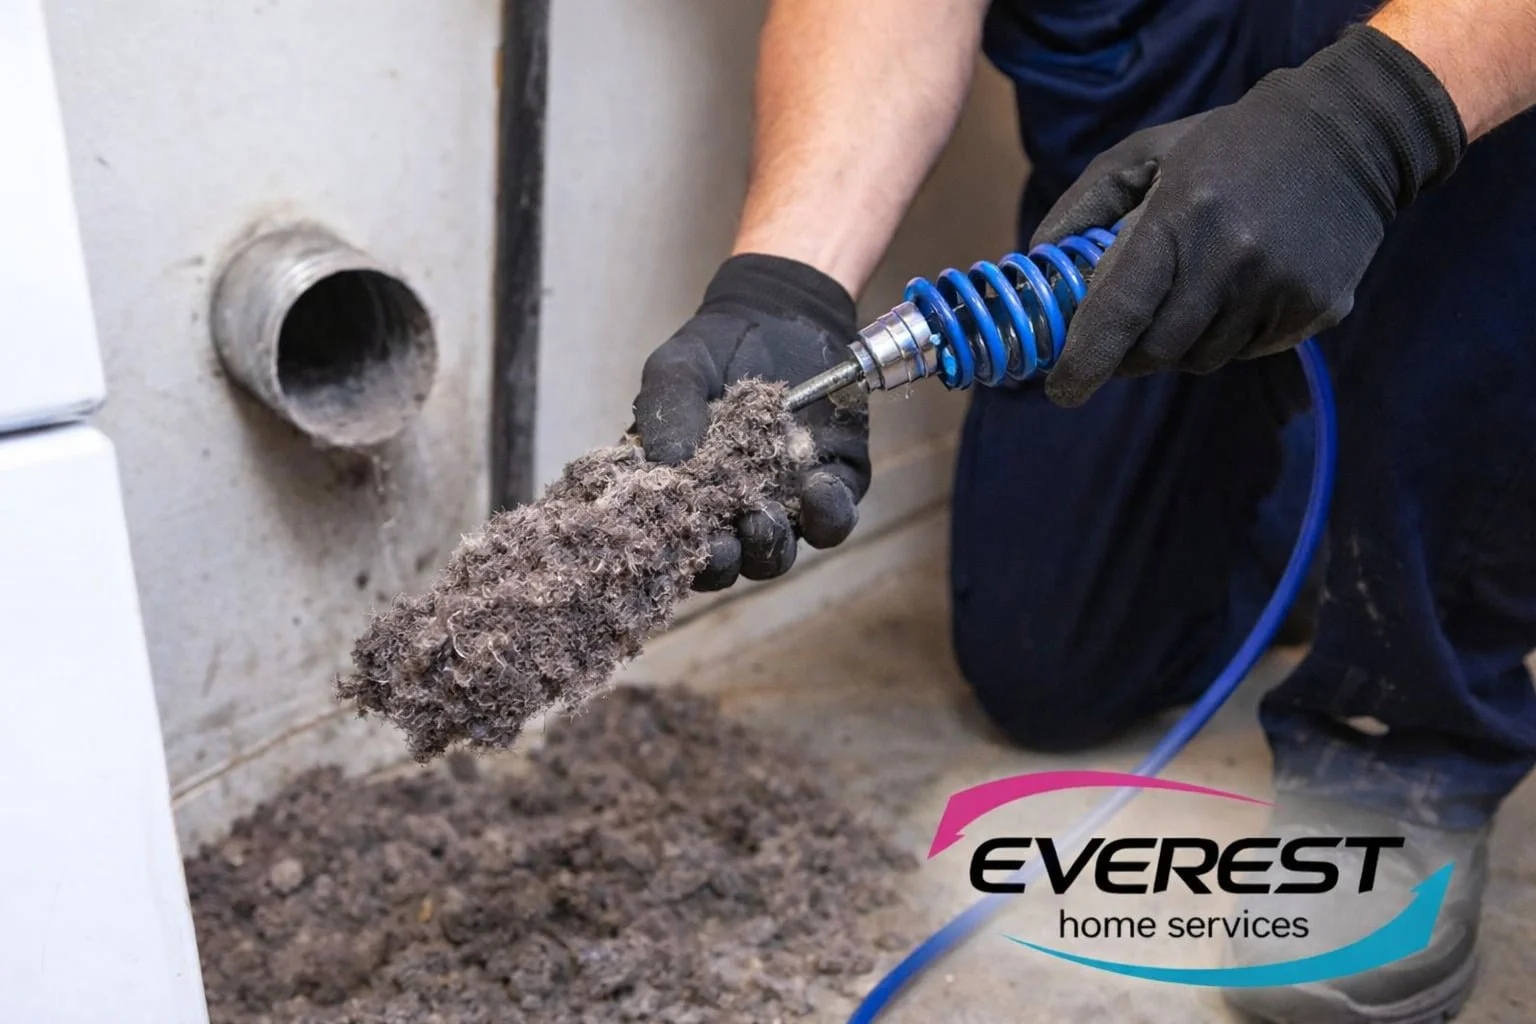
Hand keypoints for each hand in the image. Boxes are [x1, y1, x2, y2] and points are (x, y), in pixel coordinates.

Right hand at [634, 254, 869, 590]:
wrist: (778, 315)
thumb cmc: (713, 352)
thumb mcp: (675, 372)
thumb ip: (664, 415)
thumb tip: (668, 467)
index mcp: (689, 497)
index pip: (682, 548)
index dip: (682, 557)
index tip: (685, 543)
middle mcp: (735, 512)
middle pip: (733, 564)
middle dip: (728, 560)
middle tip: (726, 539)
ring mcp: (786, 505)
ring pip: (781, 553)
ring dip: (771, 545)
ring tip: (764, 518)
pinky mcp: (834, 487)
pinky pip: (833, 519)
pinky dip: (826, 513)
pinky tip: (815, 486)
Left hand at [1033, 25, 1464, 407]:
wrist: (1350, 133)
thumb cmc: (1228, 144)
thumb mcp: (1145, 153)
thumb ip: (1083, 208)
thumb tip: (1034, 264)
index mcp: (1181, 214)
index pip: (1119, 310)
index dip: (1084, 361)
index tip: (1061, 389)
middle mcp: (1233, 257)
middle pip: (1156, 350)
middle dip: (1128, 353)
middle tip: (1122, 334)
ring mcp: (1280, 288)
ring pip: (1200, 359)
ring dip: (1179, 343)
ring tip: (1191, 293)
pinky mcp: (1316, 309)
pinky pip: (1247, 352)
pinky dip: (1228, 337)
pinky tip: (1239, 291)